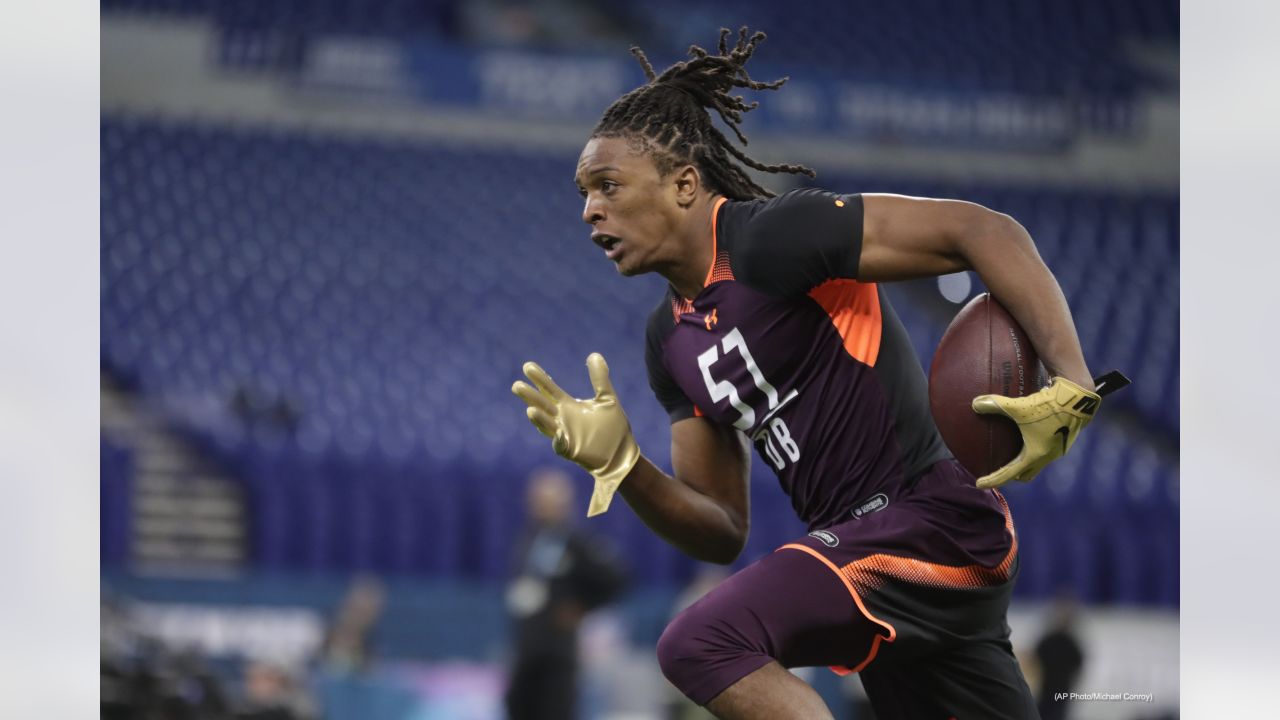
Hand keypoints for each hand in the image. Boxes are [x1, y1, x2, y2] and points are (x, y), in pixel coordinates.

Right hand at [512, 353, 640, 515]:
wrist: (622, 452)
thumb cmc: (613, 427)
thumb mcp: (607, 398)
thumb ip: (600, 378)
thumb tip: (594, 354)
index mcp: (569, 406)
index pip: (549, 390)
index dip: (539, 378)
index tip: (527, 366)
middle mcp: (562, 419)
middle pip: (542, 406)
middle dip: (530, 397)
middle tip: (517, 386)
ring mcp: (565, 435)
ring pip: (548, 426)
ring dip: (539, 419)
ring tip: (530, 410)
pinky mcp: (572, 450)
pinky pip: (562, 445)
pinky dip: (559, 440)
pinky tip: (559, 433)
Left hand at [970, 377, 1100, 489]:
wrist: (1078, 398)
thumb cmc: (1048, 406)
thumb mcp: (1019, 406)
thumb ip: (995, 405)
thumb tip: (975, 403)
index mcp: (1035, 454)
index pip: (1009, 474)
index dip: (993, 479)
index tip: (979, 483)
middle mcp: (1047, 456)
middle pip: (1025, 474)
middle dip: (1010, 475)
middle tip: (996, 470)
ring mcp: (1058, 450)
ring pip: (1037, 463)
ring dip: (1024, 462)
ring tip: (1011, 453)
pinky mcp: (1063, 441)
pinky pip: (1045, 452)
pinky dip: (1034, 450)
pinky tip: (1028, 436)